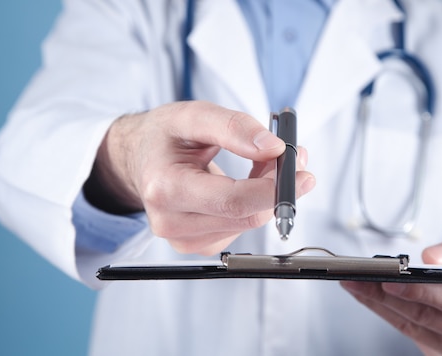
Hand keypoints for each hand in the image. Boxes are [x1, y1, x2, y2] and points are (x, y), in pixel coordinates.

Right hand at [84, 101, 314, 254]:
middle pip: (246, 215)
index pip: (232, 201)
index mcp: (165, 188)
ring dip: (268, 192)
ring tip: (262, 161)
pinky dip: (255, 203)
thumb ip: (234, 127)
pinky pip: (242, 227)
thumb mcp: (194, 115)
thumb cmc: (165, 135)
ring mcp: (184, 240)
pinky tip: (247, 183)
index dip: (273, 187)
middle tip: (294, 156)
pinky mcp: (198, 245)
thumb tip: (274, 148)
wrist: (140, 157)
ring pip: (249, 222)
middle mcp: (171, 222)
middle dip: (279, 186)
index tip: (301, 169)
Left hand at [341, 237, 441, 354]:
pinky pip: (410, 332)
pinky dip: (386, 312)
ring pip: (412, 325)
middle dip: (387, 295)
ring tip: (354, 281)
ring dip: (378, 303)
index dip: (420, 291)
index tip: (390, 278)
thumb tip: (430, 258)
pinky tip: (368, 296)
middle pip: (427, 316)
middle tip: (358, 276)